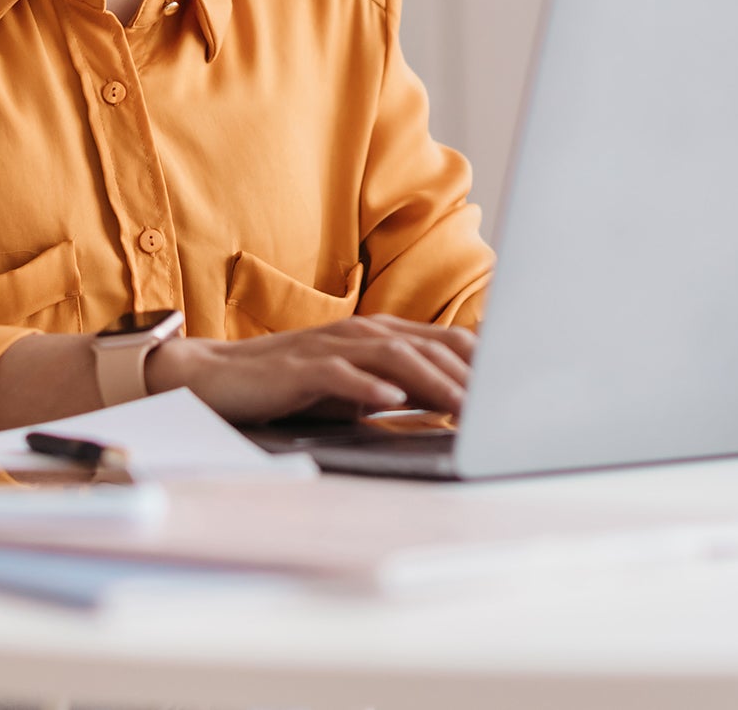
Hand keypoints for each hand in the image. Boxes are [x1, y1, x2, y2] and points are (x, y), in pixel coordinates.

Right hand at [143, 316, 474, 424]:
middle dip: (471, 375)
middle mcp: (360, 332)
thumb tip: (453, 404)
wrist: (216, 377)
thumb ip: (399, 386)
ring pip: (394, 357)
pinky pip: (340, 375)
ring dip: (433, 382)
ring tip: (465, 406)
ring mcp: (330, 347)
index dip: (484, 362)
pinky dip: (369, 386)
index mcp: (378, 333)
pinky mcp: (300, 367)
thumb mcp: (355, 385)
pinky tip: (391, 400)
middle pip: (428, 346)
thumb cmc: (291, 385)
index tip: (520, 384)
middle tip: (506, 403)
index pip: (444, 342)